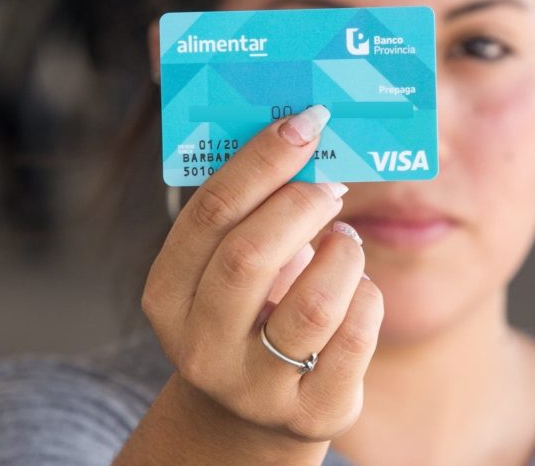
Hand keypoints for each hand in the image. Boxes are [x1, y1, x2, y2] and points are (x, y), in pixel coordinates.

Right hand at [142, 105, 383, 445]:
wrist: (253, 405)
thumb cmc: (246, 308)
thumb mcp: (224, 264)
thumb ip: (245, 210)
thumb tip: (300, 130)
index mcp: (167, 296)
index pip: (210, 213)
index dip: (261, 159)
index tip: (305, 122)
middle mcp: (201, 347)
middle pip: (252, 255)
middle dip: (301, 203)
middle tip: (330, 184)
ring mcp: (255, 387)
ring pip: (314, 303)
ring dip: (342, 253)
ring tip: (346, 240)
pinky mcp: (311, 412)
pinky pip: (355, 338)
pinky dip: (367, 296)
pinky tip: (359, 286)